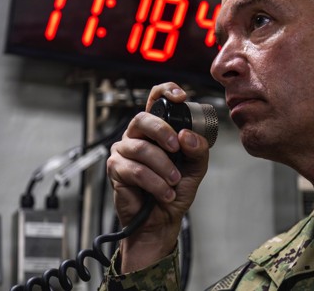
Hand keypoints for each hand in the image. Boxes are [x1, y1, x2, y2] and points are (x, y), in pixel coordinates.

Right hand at [107, 82, 210, 271]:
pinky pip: (136, 170)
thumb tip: (186, 136)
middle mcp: (137, 136)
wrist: (162, 220)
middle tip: (177, 149)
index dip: (165, 92)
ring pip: (141, 149)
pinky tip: (164, 192)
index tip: (180, 97)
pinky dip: (155, 183)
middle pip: (142, 119)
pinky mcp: (116, 169)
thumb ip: (198, 149)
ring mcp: (124, 151)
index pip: (155, 100)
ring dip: (163, 167)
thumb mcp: (196, 168)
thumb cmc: (175, 191)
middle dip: (162, 132)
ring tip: (174, 181)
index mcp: (156, 130)